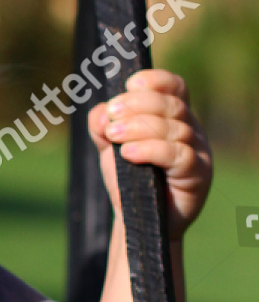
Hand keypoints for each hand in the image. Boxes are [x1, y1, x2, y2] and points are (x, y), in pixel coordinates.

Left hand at [88, 69, 211, 240]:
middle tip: (112, 118)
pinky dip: (151, 150)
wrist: (137, 219)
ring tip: (113, 137)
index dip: (155, 81)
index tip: (129, 85)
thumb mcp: (110, 148)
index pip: (175, 87)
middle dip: (137, 106)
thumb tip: (101, 111)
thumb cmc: (129, 180)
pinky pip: (178, 155)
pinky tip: (129, 153)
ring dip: (138, 128)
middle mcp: (191, 130)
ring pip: (173, 129)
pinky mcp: (198, 174)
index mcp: (174, 117)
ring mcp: (198, 151)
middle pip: (171, 105)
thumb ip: (101, 127)